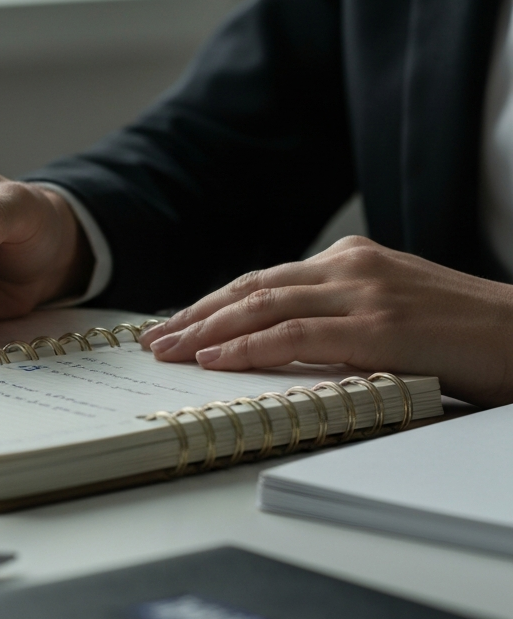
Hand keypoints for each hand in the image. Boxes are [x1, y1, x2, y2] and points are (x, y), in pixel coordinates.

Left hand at [138, 236, 512, 405]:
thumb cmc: (464, 334)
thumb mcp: (391, 312)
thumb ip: (338, 317)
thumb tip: (280, 344)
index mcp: (350, 260)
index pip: (262, 280)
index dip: (212, 304)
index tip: (176, 324)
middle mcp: (350, 266)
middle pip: (250, 288)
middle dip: (195, 315)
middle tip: (154, 339)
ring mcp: (363, 293)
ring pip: (262, 306)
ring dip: (206, 331)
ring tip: (167, 350)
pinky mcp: (378, 327)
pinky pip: (295, 336)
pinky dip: (248, 346)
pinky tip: (214, 358)